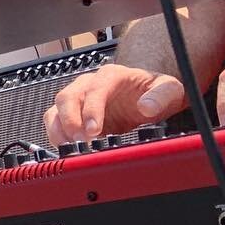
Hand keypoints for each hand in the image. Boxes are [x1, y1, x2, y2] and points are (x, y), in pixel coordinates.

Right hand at [44, 64, 183, 143]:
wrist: (151, 98)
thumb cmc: (156, 93)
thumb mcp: (169, 90)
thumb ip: (160, 96)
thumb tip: (146, 106)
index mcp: (111, 75)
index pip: (93, 90)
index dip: (90, 111)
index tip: (94, 131)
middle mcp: (89, 83)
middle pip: (67, 98)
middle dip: (70, 122)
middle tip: (81, 142)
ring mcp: (79, 98)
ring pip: (56, 110)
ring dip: (59, 131)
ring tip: (73, 148)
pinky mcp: (73, 113)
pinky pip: (55, 122)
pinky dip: (58, 136)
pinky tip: (70, 148)